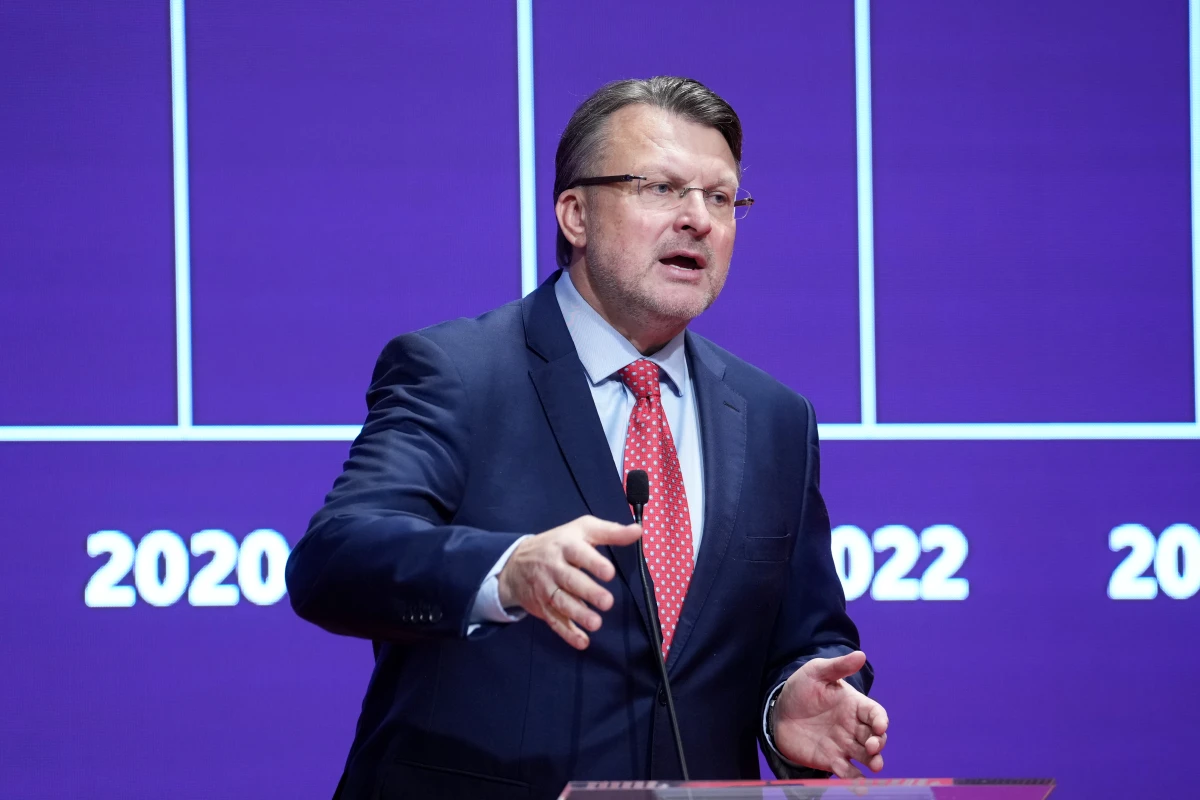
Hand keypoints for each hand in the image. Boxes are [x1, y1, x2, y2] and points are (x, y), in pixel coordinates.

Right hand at [497, 515, 641, 649]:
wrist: (516, 563)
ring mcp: (546, 589)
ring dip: (578, 615)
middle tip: (608, 602)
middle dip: (588, 592)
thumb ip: (611, 532)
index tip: (610, 573)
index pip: (578, 553)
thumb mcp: (582, 530)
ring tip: (596, 623)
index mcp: (565, 546)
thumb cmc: (559, 543)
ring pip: (561, 603)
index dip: (593, 563)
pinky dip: (567, 634)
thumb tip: (638, 531)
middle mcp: (553, 567)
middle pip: (570, 580)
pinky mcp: (543, 608)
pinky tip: (582, 642)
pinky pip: (555, 622)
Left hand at [771, 651, 888, 778]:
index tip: (878, 726)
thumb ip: (838, 667)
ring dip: (874, 762)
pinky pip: (847, 772)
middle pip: (875, 737)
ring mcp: (844, 745)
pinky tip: (860, 787)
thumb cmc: (800, 688)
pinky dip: (855, 780)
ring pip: (866, 756)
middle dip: (879, 743)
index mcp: (855, 705)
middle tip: (873, 747)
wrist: (778, 711)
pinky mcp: (831, 760)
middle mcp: (854, 727)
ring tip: (875, 766)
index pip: (875, 714)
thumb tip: (860, 655)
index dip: (880, 720)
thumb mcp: (817, 672)